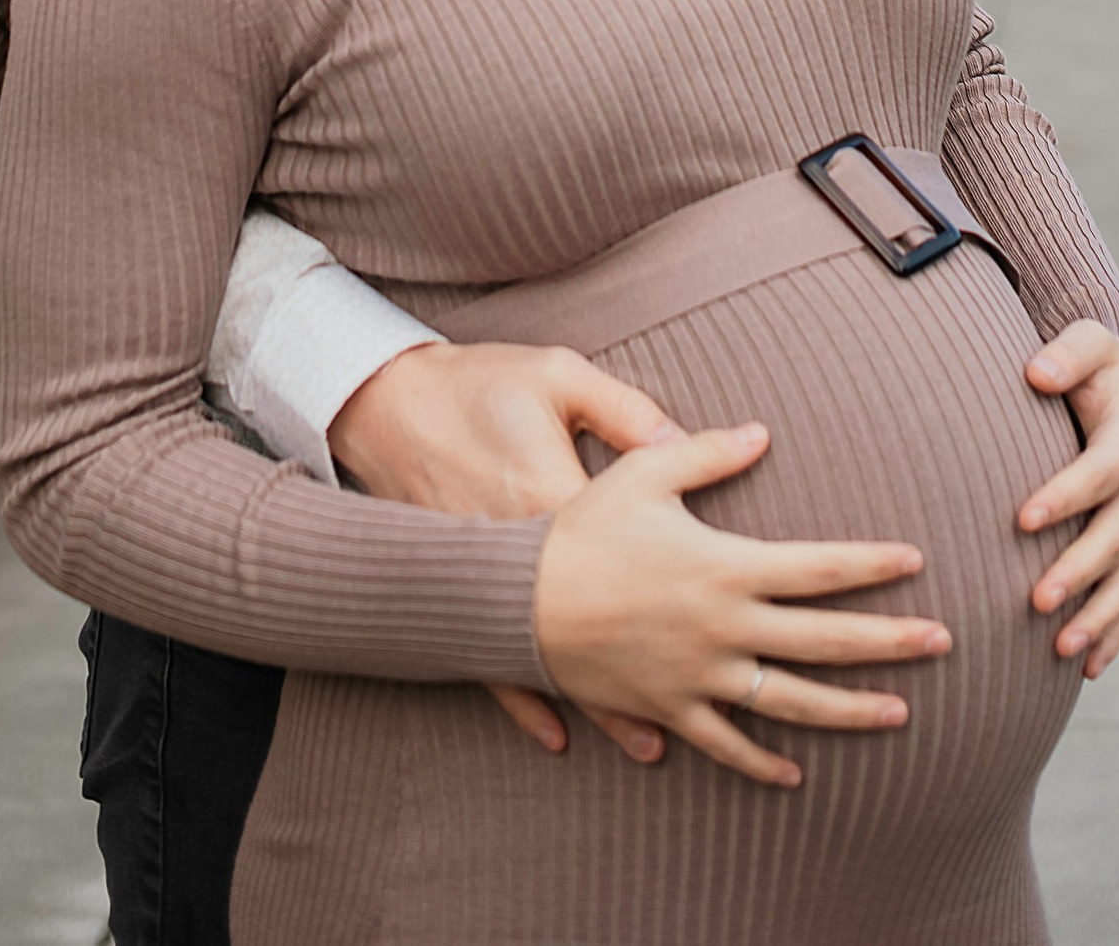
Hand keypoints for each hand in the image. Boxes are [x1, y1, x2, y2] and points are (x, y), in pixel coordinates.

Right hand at [330, 338, 675, 761]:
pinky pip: (495, 659)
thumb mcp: (557, 376)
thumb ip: (627, 410)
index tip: (732, 620)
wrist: (386, 403)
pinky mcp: (459, 590)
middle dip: (652, 669)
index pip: (637, 552)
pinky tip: (556, 734)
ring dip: (600, 703)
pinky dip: (526, 701)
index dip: (686, 586)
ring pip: (555, 659)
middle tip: (705, 711)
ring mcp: (487, 580)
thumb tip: (692, 439)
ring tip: (649, 742)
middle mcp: (524, 553)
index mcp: (556, 495)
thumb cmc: (477, 384)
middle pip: (602, 625)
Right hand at [533, 421, 949, 787]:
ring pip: (791, 703)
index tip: (916, 560)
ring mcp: (699, 678)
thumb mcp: (642, 473)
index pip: (818, 567)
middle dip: (889, 641)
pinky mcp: (669, 710)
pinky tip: (796, 773)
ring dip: (850, 710)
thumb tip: (762, 432)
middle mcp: (723, 628)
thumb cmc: (581, 528)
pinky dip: (762, 762)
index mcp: (724, 566)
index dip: (870, 564)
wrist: (516, 602)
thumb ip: (707, 452)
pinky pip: (726, 744)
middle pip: (823, 640)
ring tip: (900, 714)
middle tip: (945, 643)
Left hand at [1017, 327, 1118, 679]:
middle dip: (1078, 571)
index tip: (1022, 519)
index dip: (1065, 495)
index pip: (1100, 472)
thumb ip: (1067, 354)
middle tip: (1036, 600)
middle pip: (1115, 538)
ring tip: (1058, 650)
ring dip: (1096, 616)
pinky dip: (1113, 634)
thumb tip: (1036, 372)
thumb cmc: (1101, 369)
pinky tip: (1087, 669)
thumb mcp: (1090, 344)